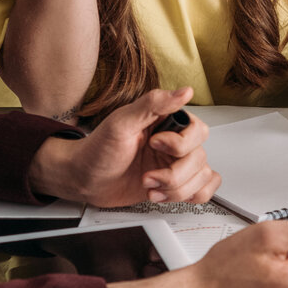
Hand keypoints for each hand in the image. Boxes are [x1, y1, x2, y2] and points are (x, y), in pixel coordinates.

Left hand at [28, 87, 219, 207]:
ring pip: (202, 177)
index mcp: (167, 122)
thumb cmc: (97, 150)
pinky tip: (164, 194)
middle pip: (200, 158)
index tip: (153, 145)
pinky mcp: (175, 185)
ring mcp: (176, 165)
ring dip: (175, 190)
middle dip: (173, 175)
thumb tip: (184, 92)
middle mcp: (175, 143)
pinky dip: (189, 196)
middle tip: (147, 175)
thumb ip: (153, 104)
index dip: (179, 145)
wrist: (84, 180)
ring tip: (150, 187)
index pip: (198, 131)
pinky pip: (203, 190)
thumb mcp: (121, 123)